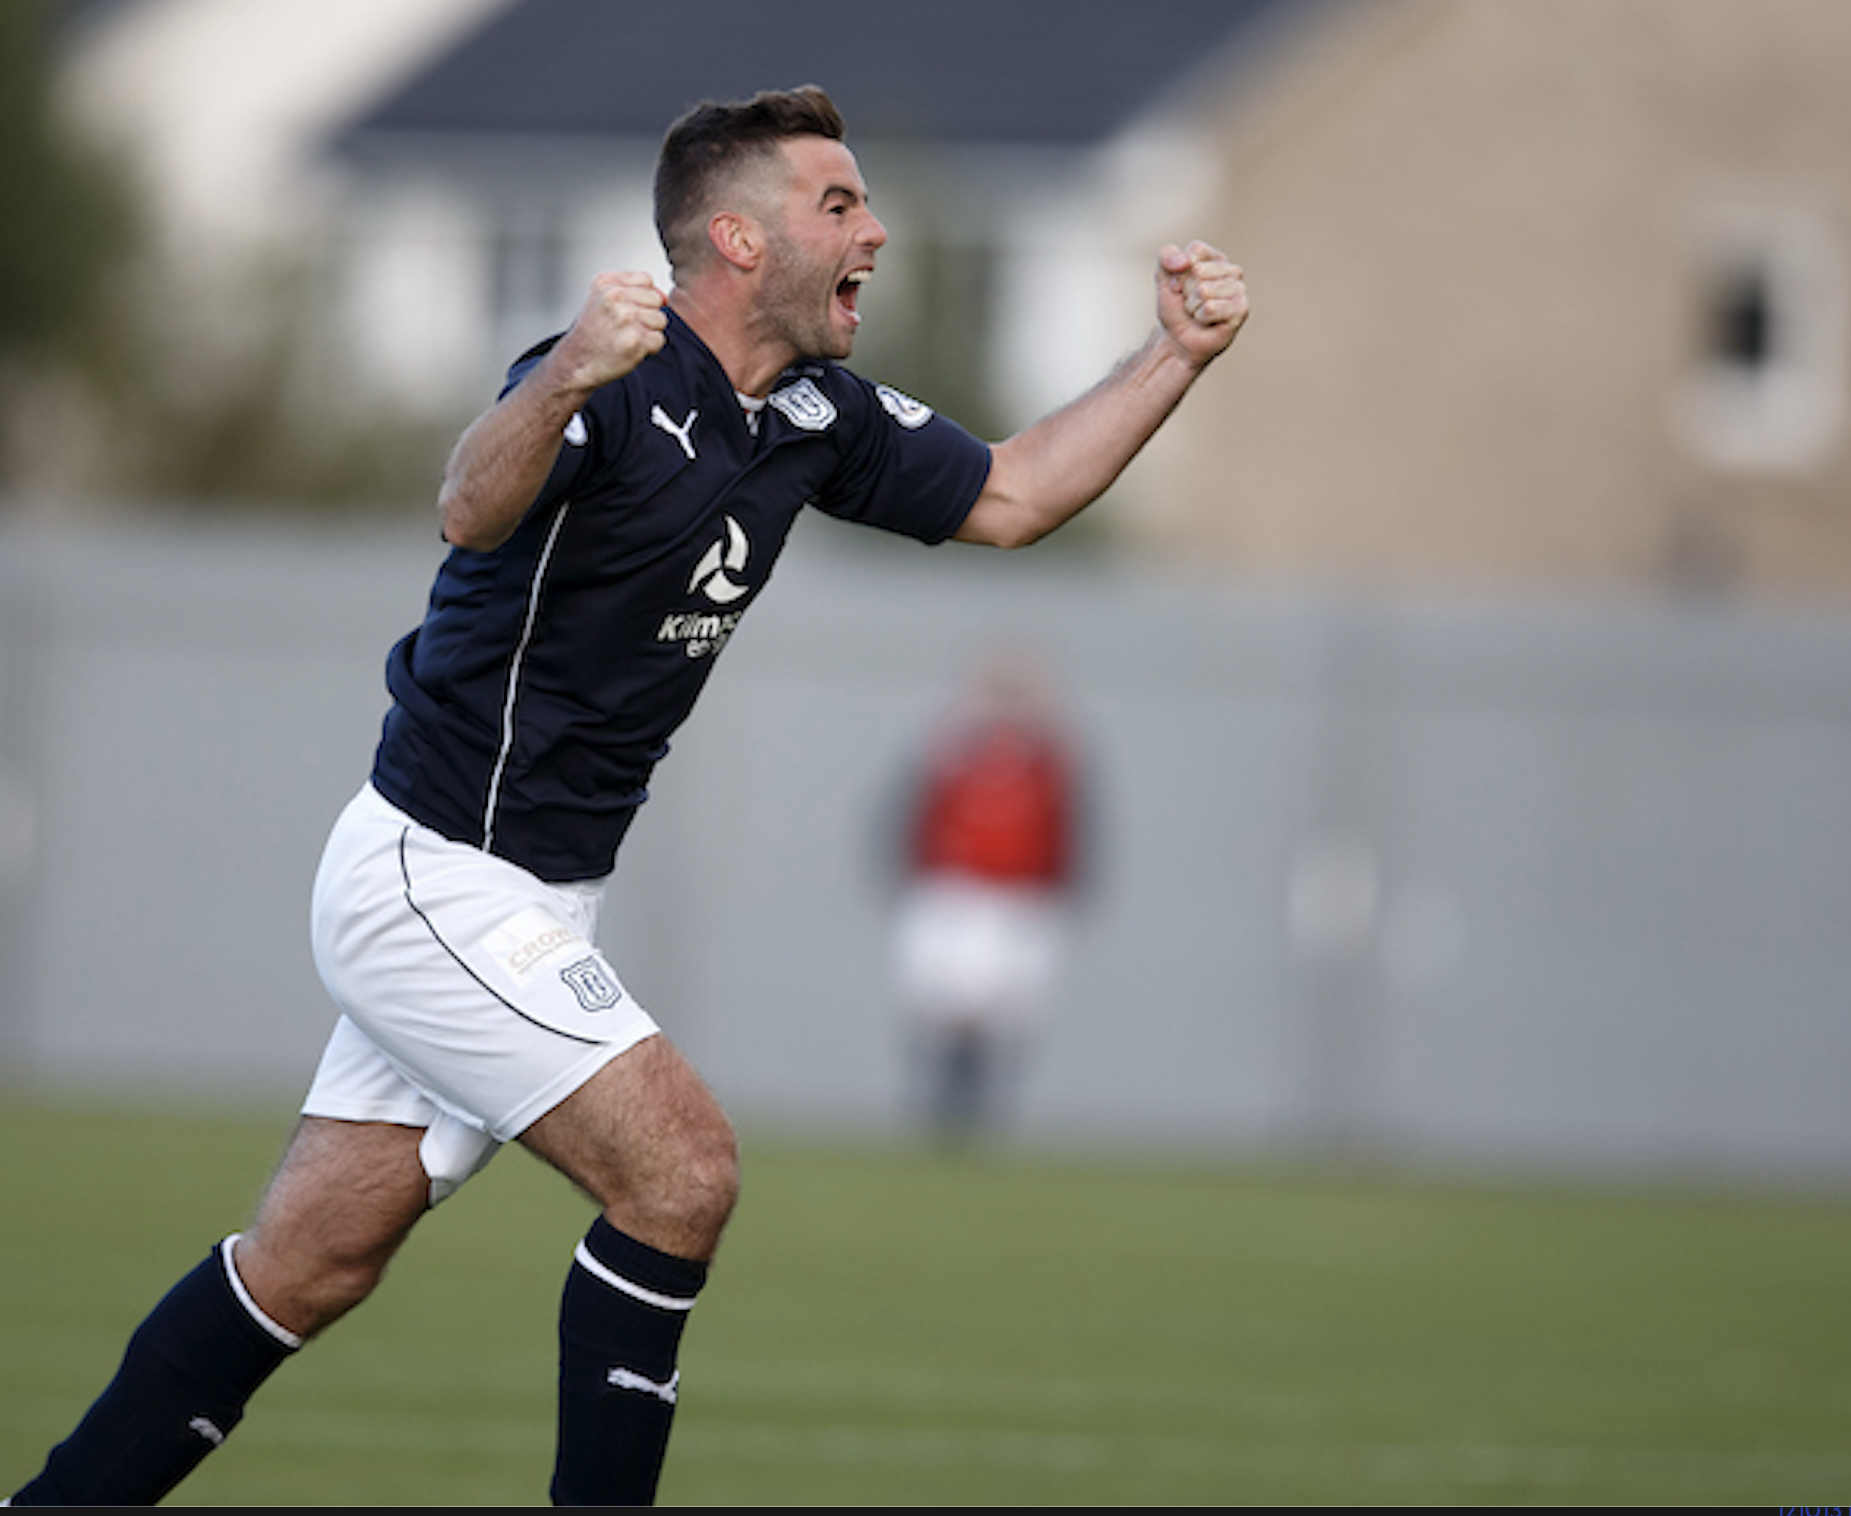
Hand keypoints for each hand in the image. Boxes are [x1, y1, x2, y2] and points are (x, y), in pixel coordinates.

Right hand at [551, 271, 668, 390]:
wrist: (577, 361)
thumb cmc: (591, 333)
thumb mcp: (601, 298)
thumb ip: (632, 289)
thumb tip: (664, 297)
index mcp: (607, 283)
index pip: (646, 280)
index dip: (642, 297)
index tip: (625, 309)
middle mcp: (615, 297)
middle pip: (656, 300)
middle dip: (646, 315)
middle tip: (624, 327)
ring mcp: (626, 318)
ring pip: (660, 320)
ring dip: (648, 332)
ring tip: (627, 337)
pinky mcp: (635, 340)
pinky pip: (659, 339)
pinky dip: (649, 348)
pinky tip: (631, 348)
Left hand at [1154, 241, 1247, 366]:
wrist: (1178, 340)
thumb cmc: (1175, 309)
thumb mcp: (1163, 278)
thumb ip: (1166, 257)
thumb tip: (1185, 261)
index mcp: (1214, 257)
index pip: (1196, 250)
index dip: (1179, 272)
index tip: (1179, 286)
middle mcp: (1231, 270)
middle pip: (1199, 271)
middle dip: (1186, 291)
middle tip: (1190, 303)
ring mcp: (1239, 289)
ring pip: (1204, 290)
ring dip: (1193, 307)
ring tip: (1198, 313)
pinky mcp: (1241, 308)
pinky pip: (1211, 308)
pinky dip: (1201, 318)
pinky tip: (1207, 322)